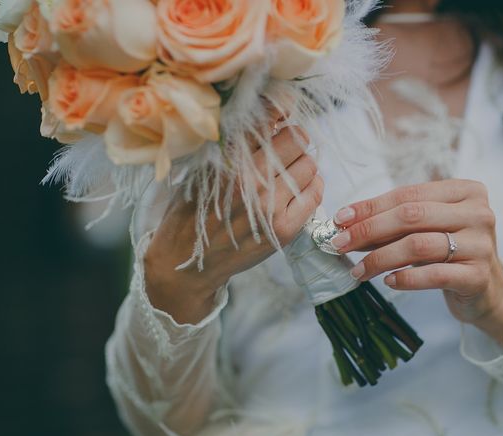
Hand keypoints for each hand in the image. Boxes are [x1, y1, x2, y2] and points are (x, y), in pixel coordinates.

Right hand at [144, 123, 323, 324]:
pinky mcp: (284, 229)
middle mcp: (251, 181)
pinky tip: (300, 188)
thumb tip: (267, 119)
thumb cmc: (192, 210)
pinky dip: (312, 186)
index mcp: (227, 160)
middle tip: (287, 146)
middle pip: (296, 139)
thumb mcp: (200, 168)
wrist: (187, 259)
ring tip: (290, 170)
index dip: (280, 110)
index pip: (266, 119)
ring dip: (303, 163)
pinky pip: (314, 195)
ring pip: (309, 166)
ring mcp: (270, 206)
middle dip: (294, 138)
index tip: (283, 112)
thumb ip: (229, 145)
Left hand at [332, 179, 502, 342]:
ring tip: (358, 270)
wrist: (488, 290)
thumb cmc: (451, 252)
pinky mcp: (478, 276)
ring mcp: (481, 244)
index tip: (340, 220)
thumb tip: (347, 224)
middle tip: (340, 244)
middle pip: (411, 216)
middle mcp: (478, 213)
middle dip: (369, 230)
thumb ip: (397, 221)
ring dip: (380, 258)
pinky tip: (388, 281)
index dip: (370, 206)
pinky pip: (433, 274)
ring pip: (418, 245)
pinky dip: (405, 278)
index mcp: (466, 191)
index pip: (408, 194)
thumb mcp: (429, 228)